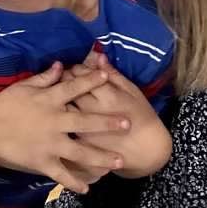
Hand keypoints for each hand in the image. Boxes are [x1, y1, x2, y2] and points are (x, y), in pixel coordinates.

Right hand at [0, 61, 128, 192]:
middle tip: (127, 123)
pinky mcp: (43, 162)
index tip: (107, 76)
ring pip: (80, 151)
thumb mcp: (23, 86)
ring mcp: (50, 144)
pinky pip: (62, 174)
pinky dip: (75, 182)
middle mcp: (54, 121)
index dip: (92, 81)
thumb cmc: (4, 105)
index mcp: (49, 100)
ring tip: (118, 161)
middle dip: (107, 122)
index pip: (74, 88)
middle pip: (85, 121)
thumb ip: (44, 78)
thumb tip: (61, 66)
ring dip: (101, 156)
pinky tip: (88, 188)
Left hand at [64, 54, 171, 177]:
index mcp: (108, 96)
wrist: (146, 150)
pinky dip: (61, 117)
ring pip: (63, 106)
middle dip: (65, 79)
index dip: (78, 69)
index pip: (83, 75)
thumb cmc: (142, 116)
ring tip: (62, 93)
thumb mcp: (132, 91)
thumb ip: (113, 74)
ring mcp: (85, 128)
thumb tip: (98, 56)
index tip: (78, 68)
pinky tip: (62, 113)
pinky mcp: (80, 143)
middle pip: (69, 89)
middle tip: (66, 78)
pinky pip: (65, 126)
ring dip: (60, 97)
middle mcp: (93, 111)